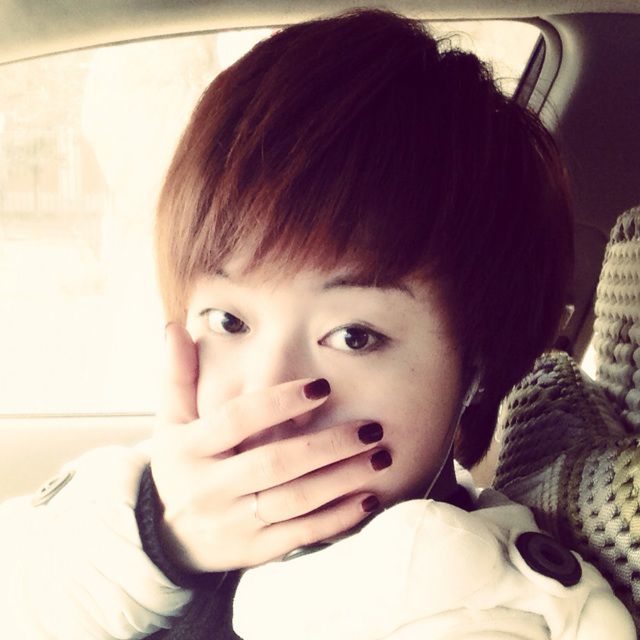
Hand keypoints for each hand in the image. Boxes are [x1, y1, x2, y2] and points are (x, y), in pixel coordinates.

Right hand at [150, 323, 390, 572]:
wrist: (167, 537)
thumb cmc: (180, 466)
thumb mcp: (170, 421)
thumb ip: (177, 376)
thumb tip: (175, 329)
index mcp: (188, 449)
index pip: (237, 420)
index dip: (279, 402)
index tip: (321, 387)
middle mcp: (209, 488)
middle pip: (274, 464)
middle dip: (327, 445)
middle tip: (370, 428)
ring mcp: (233, 524)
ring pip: (295, 501)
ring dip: (342, 479)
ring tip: (380, 457)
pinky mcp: (253, 551)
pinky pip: (300, 535)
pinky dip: (337, 519)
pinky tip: (368, 499)